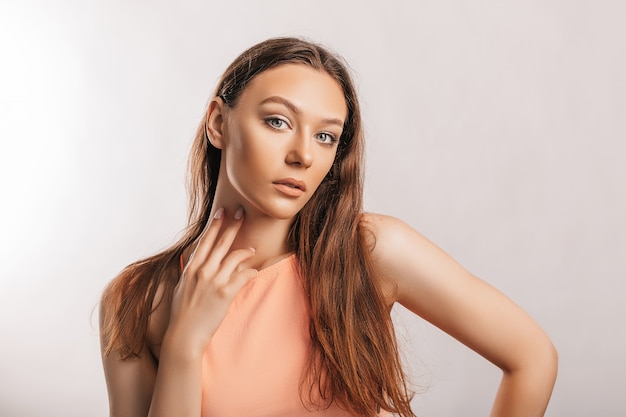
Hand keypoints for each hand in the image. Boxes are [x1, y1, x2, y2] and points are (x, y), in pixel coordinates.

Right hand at [165, 206, 256, 356]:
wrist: (184, 335)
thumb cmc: (182, 313)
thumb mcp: (181, 287)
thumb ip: (190, 272)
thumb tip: (194, 260)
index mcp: (191, 268)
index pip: (205, 241)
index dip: (215, 225)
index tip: (222, 211)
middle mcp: (202, 271)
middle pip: (221, 243)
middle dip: (233, 225)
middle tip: (242, 212)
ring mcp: (214, 281)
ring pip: (235, 257)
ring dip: (245, 251)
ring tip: (252, 249)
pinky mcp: (225, 293)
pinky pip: (243, 275)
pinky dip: (251, 271)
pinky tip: (256, 270)